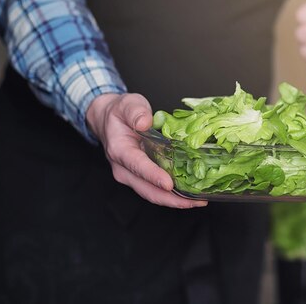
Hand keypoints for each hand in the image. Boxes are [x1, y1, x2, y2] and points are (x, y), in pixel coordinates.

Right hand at [87, 93, 206, 208]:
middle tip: (195, 201)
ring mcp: (131, 175)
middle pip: (147, 190)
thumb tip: (144, 122)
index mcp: (120, 150)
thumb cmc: (120, 112)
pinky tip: (189, 195)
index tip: (169, 184)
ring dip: (174, 201)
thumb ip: (136, 112)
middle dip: (171, 199)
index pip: (137, 166)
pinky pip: (155, 190)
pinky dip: (172, 195)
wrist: (108, 120)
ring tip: (197, 201)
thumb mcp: (128, 104)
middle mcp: (123, 168)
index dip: (153, 176)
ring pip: (152, 194)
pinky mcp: (139, 177)